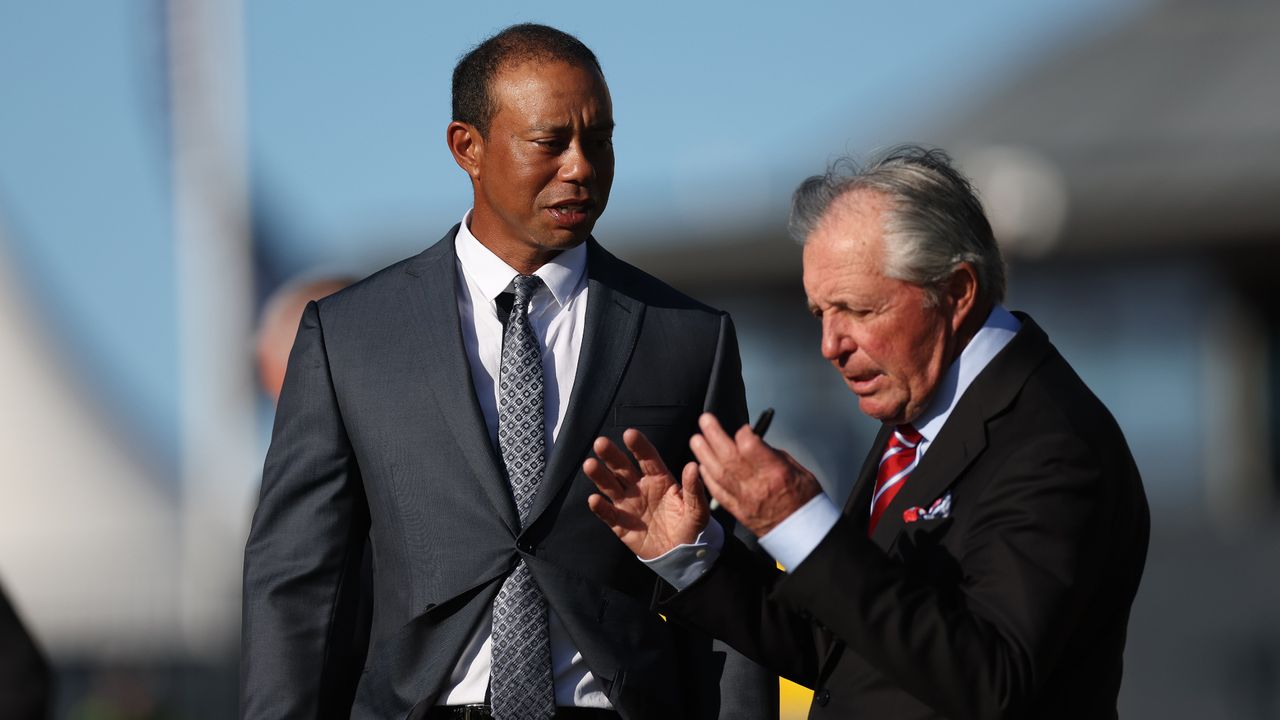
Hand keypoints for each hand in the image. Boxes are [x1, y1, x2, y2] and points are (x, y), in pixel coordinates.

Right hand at [584, 428, 710, 559]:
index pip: (647, 458)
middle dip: (612, 455)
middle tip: (601, 443)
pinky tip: (594, 499)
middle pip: (623, 468)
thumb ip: (694, 489)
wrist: (680, 555)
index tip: (630, 434)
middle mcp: (640, 487)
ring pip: (610, 486)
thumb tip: (692, 466)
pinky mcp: (620, 524)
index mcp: (659, 479)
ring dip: (600, 475)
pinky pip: (608, 514)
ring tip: (590, 465)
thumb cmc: (691, 528)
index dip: (639, 446)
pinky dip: (600, 507)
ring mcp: (628, 504)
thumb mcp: (698, 510)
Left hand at [690, 412, 820, 536]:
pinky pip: (717, 492)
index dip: (742, 433)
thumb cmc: (805, 500)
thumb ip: (773, 456)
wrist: (802, 533)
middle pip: (729, 457)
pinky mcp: (738, 511)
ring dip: (704, 455)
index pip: (750, 447)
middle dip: (714, 436)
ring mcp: (744, 499)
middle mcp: (757, 485)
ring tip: (696, 440)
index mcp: (776, 473)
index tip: (741, 427)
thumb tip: (755, 442)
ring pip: (718, 473)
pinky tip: (701, 466)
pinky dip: (707, 478)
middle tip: (705, 421)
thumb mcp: (799, 470)